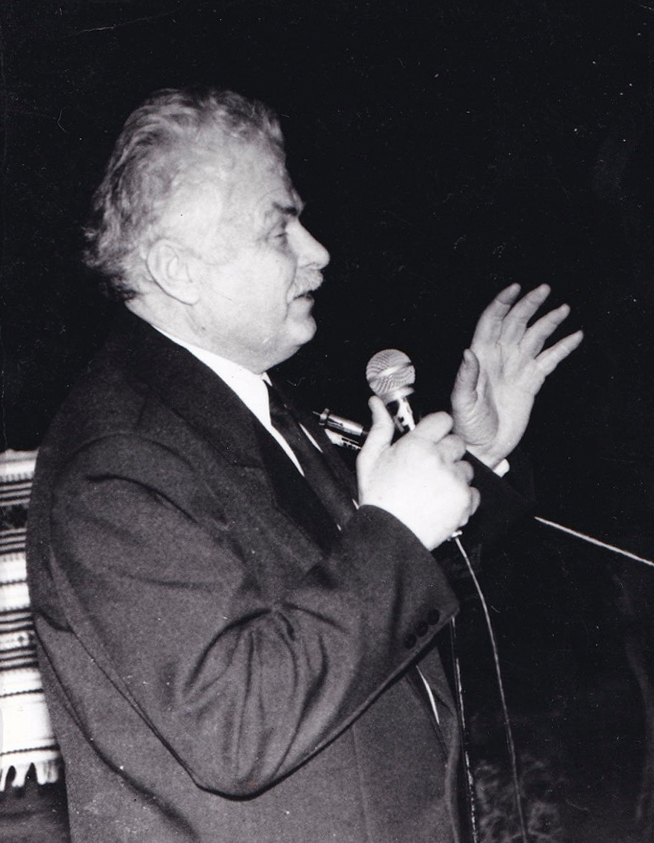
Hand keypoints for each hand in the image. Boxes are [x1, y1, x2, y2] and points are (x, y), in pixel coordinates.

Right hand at [357, 397, 479, 549]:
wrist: (389, 536)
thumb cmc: (379, 499)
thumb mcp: (370, 459)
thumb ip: (379, 428)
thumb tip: (376, 404)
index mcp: (416, 446)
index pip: (443, 420)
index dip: (438, 428)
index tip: (433, 437)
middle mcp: (439, 460)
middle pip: (457, 443)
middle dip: (446, 453)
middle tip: (429, 468)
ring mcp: (454, 481)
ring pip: (466, 468)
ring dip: (454, 475)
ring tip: (434, 489)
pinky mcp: (465, 501)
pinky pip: (474, 491)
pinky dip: (462, 497)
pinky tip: (442, 502)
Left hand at [451, 283, 582, 467]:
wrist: (483, 446)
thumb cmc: (466, 425)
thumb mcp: (462, 402)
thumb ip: (466, 377)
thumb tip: (468, 352)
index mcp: (481, 356)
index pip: (491, 322)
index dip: (502, 303)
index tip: (515, 288)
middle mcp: (499, 357)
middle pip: (516, 323)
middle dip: (529, 305)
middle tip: (544, 289)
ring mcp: (517, 368)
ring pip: (534, 337)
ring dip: (548, 322)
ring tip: (563, 309)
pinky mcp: (531, 382)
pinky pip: (549, 359)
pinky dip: (562, 348)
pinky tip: (575, 337)